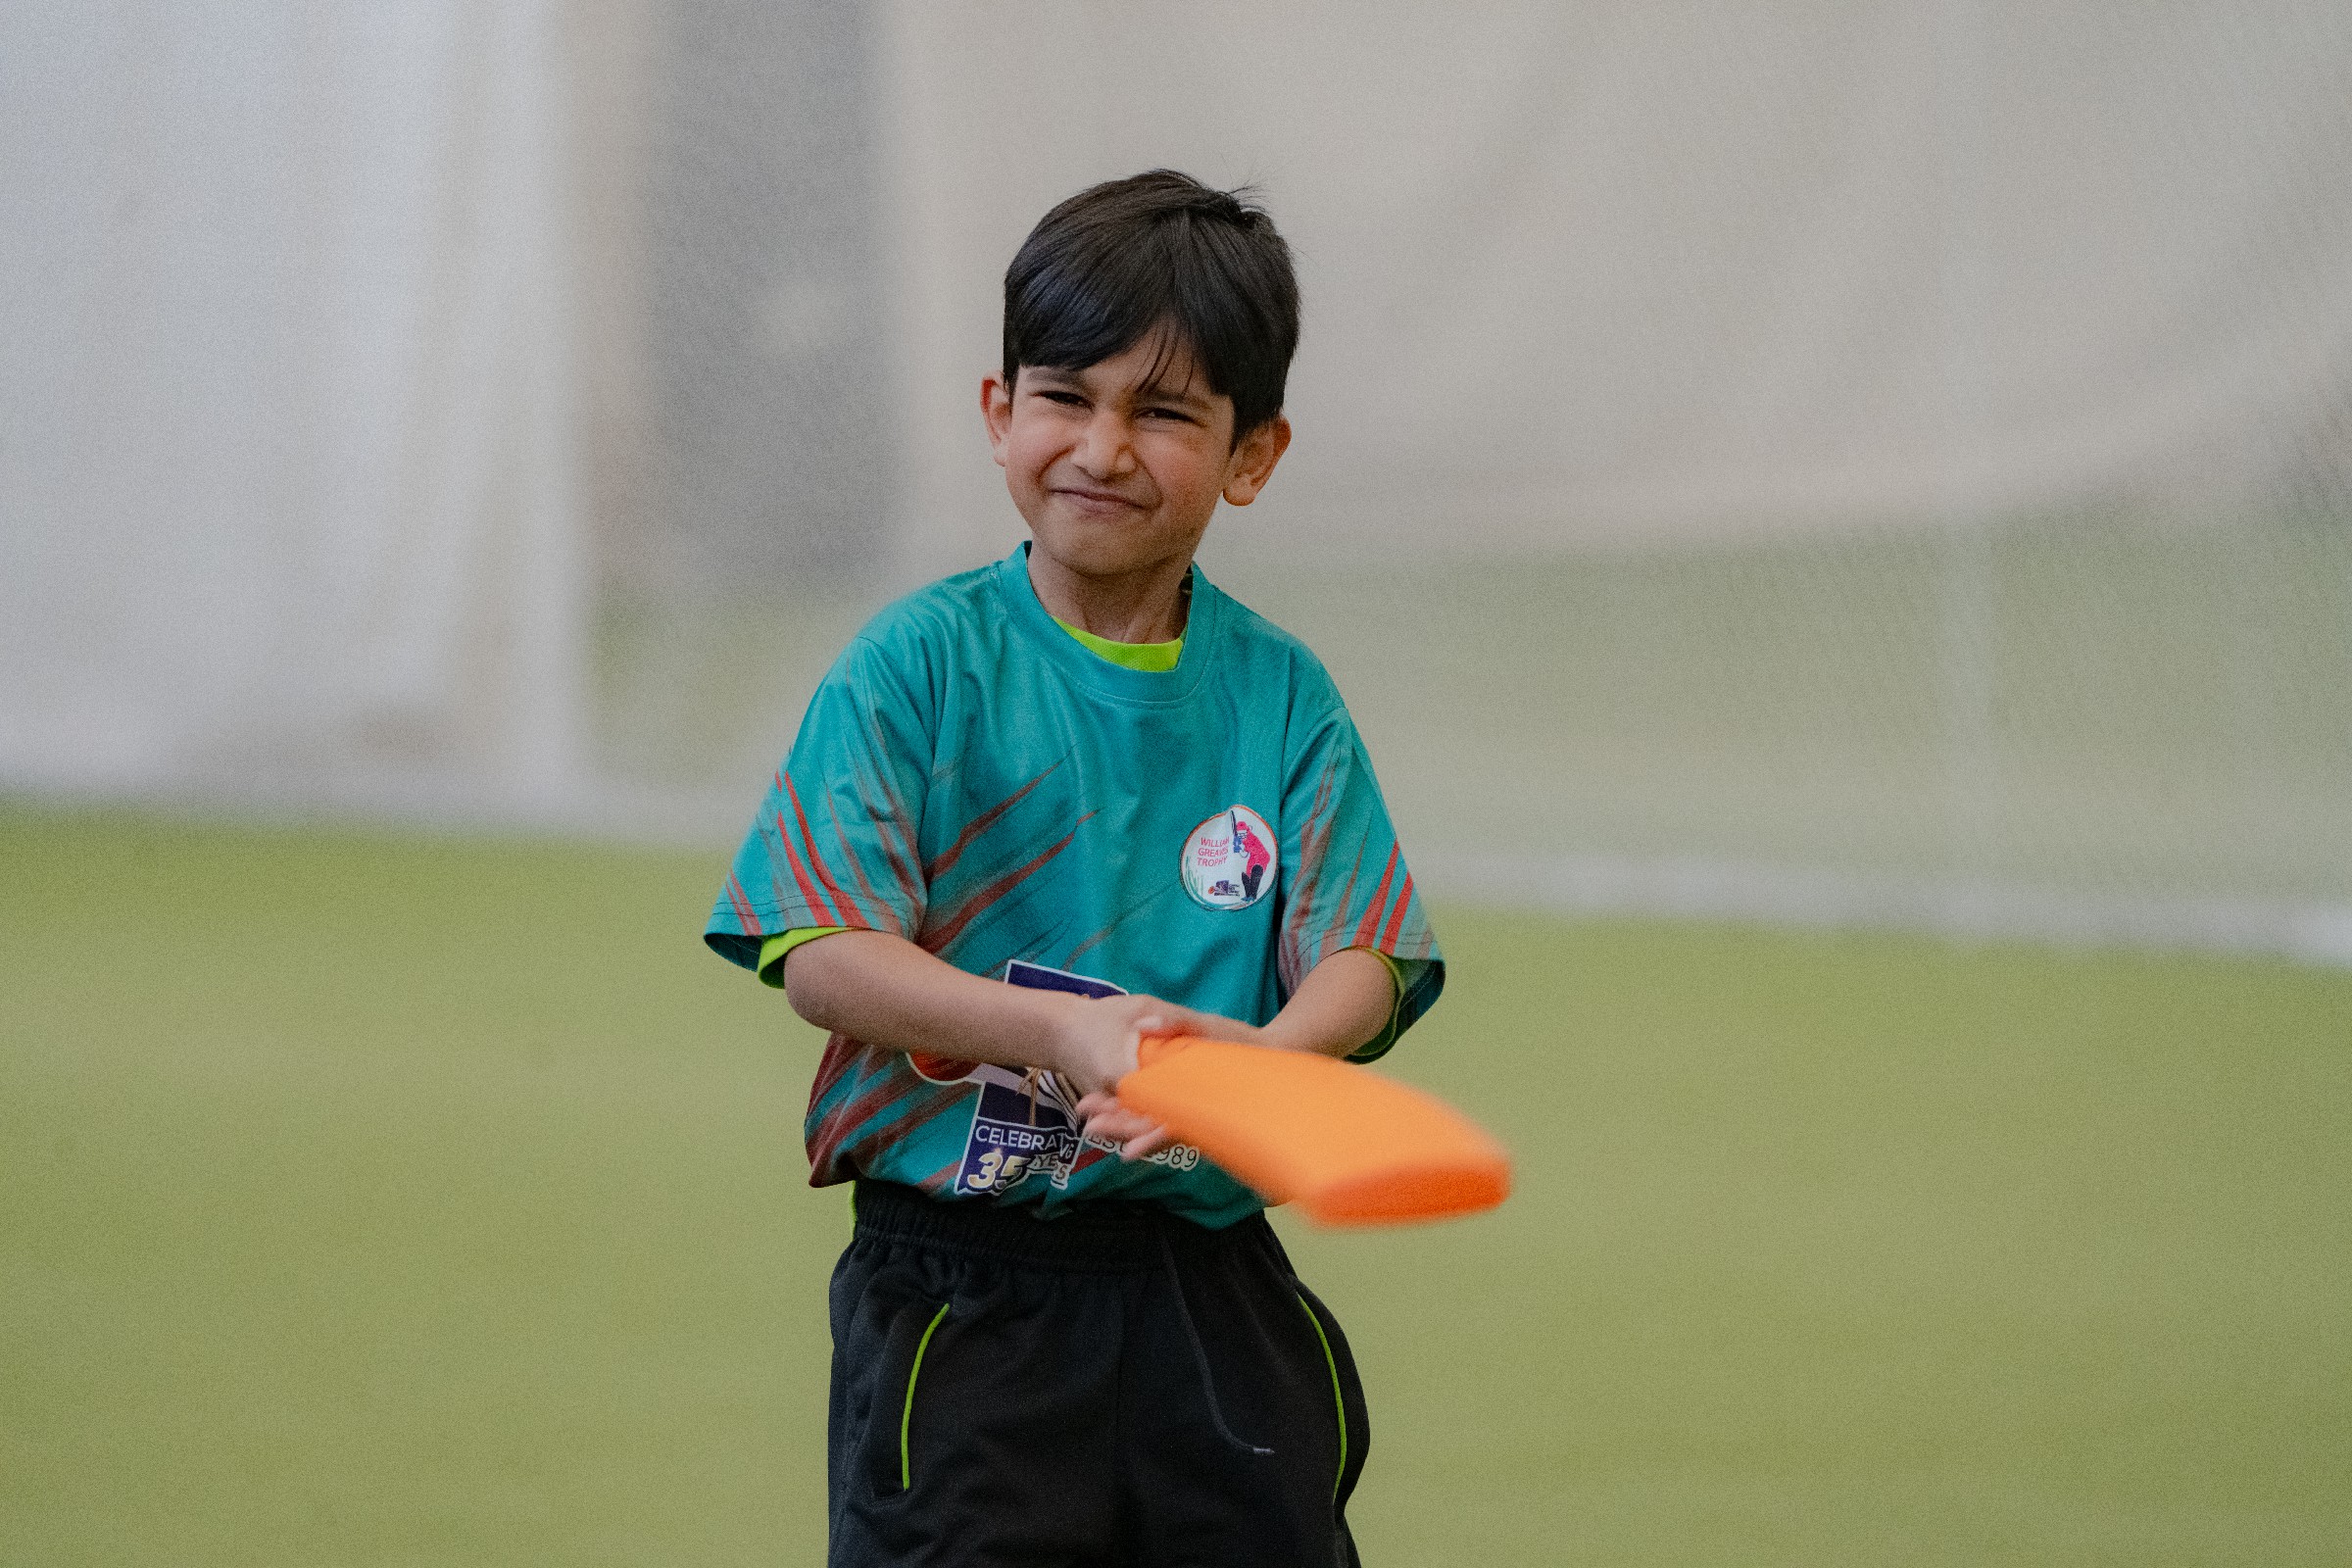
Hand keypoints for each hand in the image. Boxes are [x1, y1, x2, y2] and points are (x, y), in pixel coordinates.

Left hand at [1057, 999, 1263, 1160]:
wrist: (1271, 1052)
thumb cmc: (1246, 1043)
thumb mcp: (1213, 1028)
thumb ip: (1178, 1025)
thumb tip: (1145, 1022)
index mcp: (1205, 1103)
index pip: (1176, 1128)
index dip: (1151, 1140)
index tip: (1127, 1151)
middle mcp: (1195, 1112)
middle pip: (1155, 1129)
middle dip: (1122, 1128)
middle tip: (1089, 1126)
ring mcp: (1186, 1107)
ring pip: (1149, 1120)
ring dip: (1119, 1118)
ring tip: (1086, 1111)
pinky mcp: (1181, 1100)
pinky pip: (1153, 1109)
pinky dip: (1130, 1106)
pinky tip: (1107, 1101)